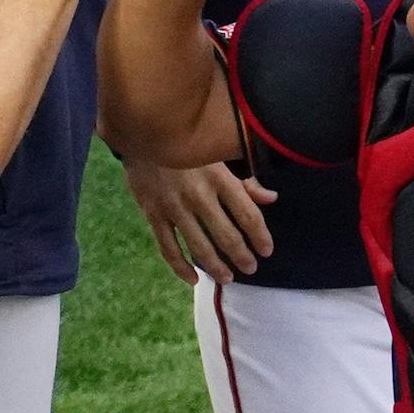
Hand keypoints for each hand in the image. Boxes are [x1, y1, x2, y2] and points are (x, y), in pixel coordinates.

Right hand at [122, 156, 278, 284]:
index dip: (260, 236)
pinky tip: (193, 279)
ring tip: (228, 278)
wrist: (141, 133)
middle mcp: (198, 195)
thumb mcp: (219, 155)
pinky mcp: (153, 214)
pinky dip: (180, 268)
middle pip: (226, 235)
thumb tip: (271, 199)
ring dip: (216, 267)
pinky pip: (168, 248)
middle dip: (242, 256)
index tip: (267, 250)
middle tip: (251, 268)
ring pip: (199, 247)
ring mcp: (174, 207)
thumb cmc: (187, 144)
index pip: (247, 214)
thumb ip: (245, 180)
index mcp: (219, 177)